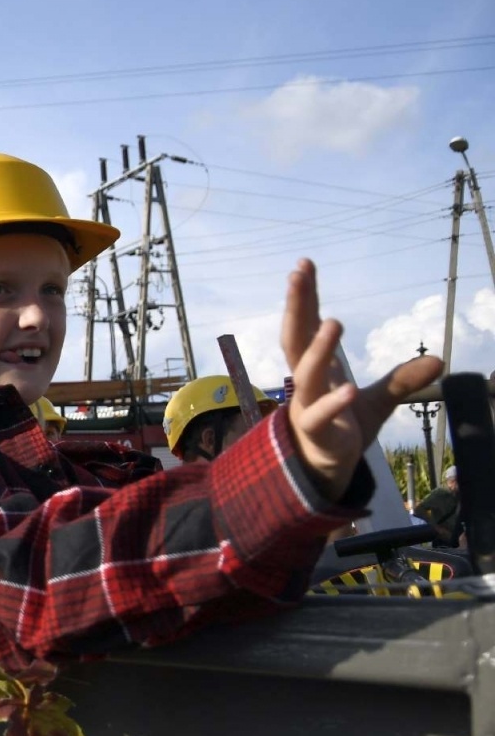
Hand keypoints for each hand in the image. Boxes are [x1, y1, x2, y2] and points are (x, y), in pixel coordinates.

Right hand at [281, 259, 441, 499]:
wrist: (324, 470)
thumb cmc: (341, 427)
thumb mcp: (378, 400)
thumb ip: (402, 379)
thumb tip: (440, 359)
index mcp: (316, 367)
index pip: (306, 324)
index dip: (305, 296)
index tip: (304, 265)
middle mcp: (305, 381)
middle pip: (295, 338)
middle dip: (296, 306)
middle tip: (298, 274)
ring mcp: (307, 405)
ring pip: (307, 374)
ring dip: (320, 349)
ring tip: (334, 321)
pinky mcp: (316, 431)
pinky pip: (322, 415)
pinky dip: (335, 402)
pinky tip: (349, 388)